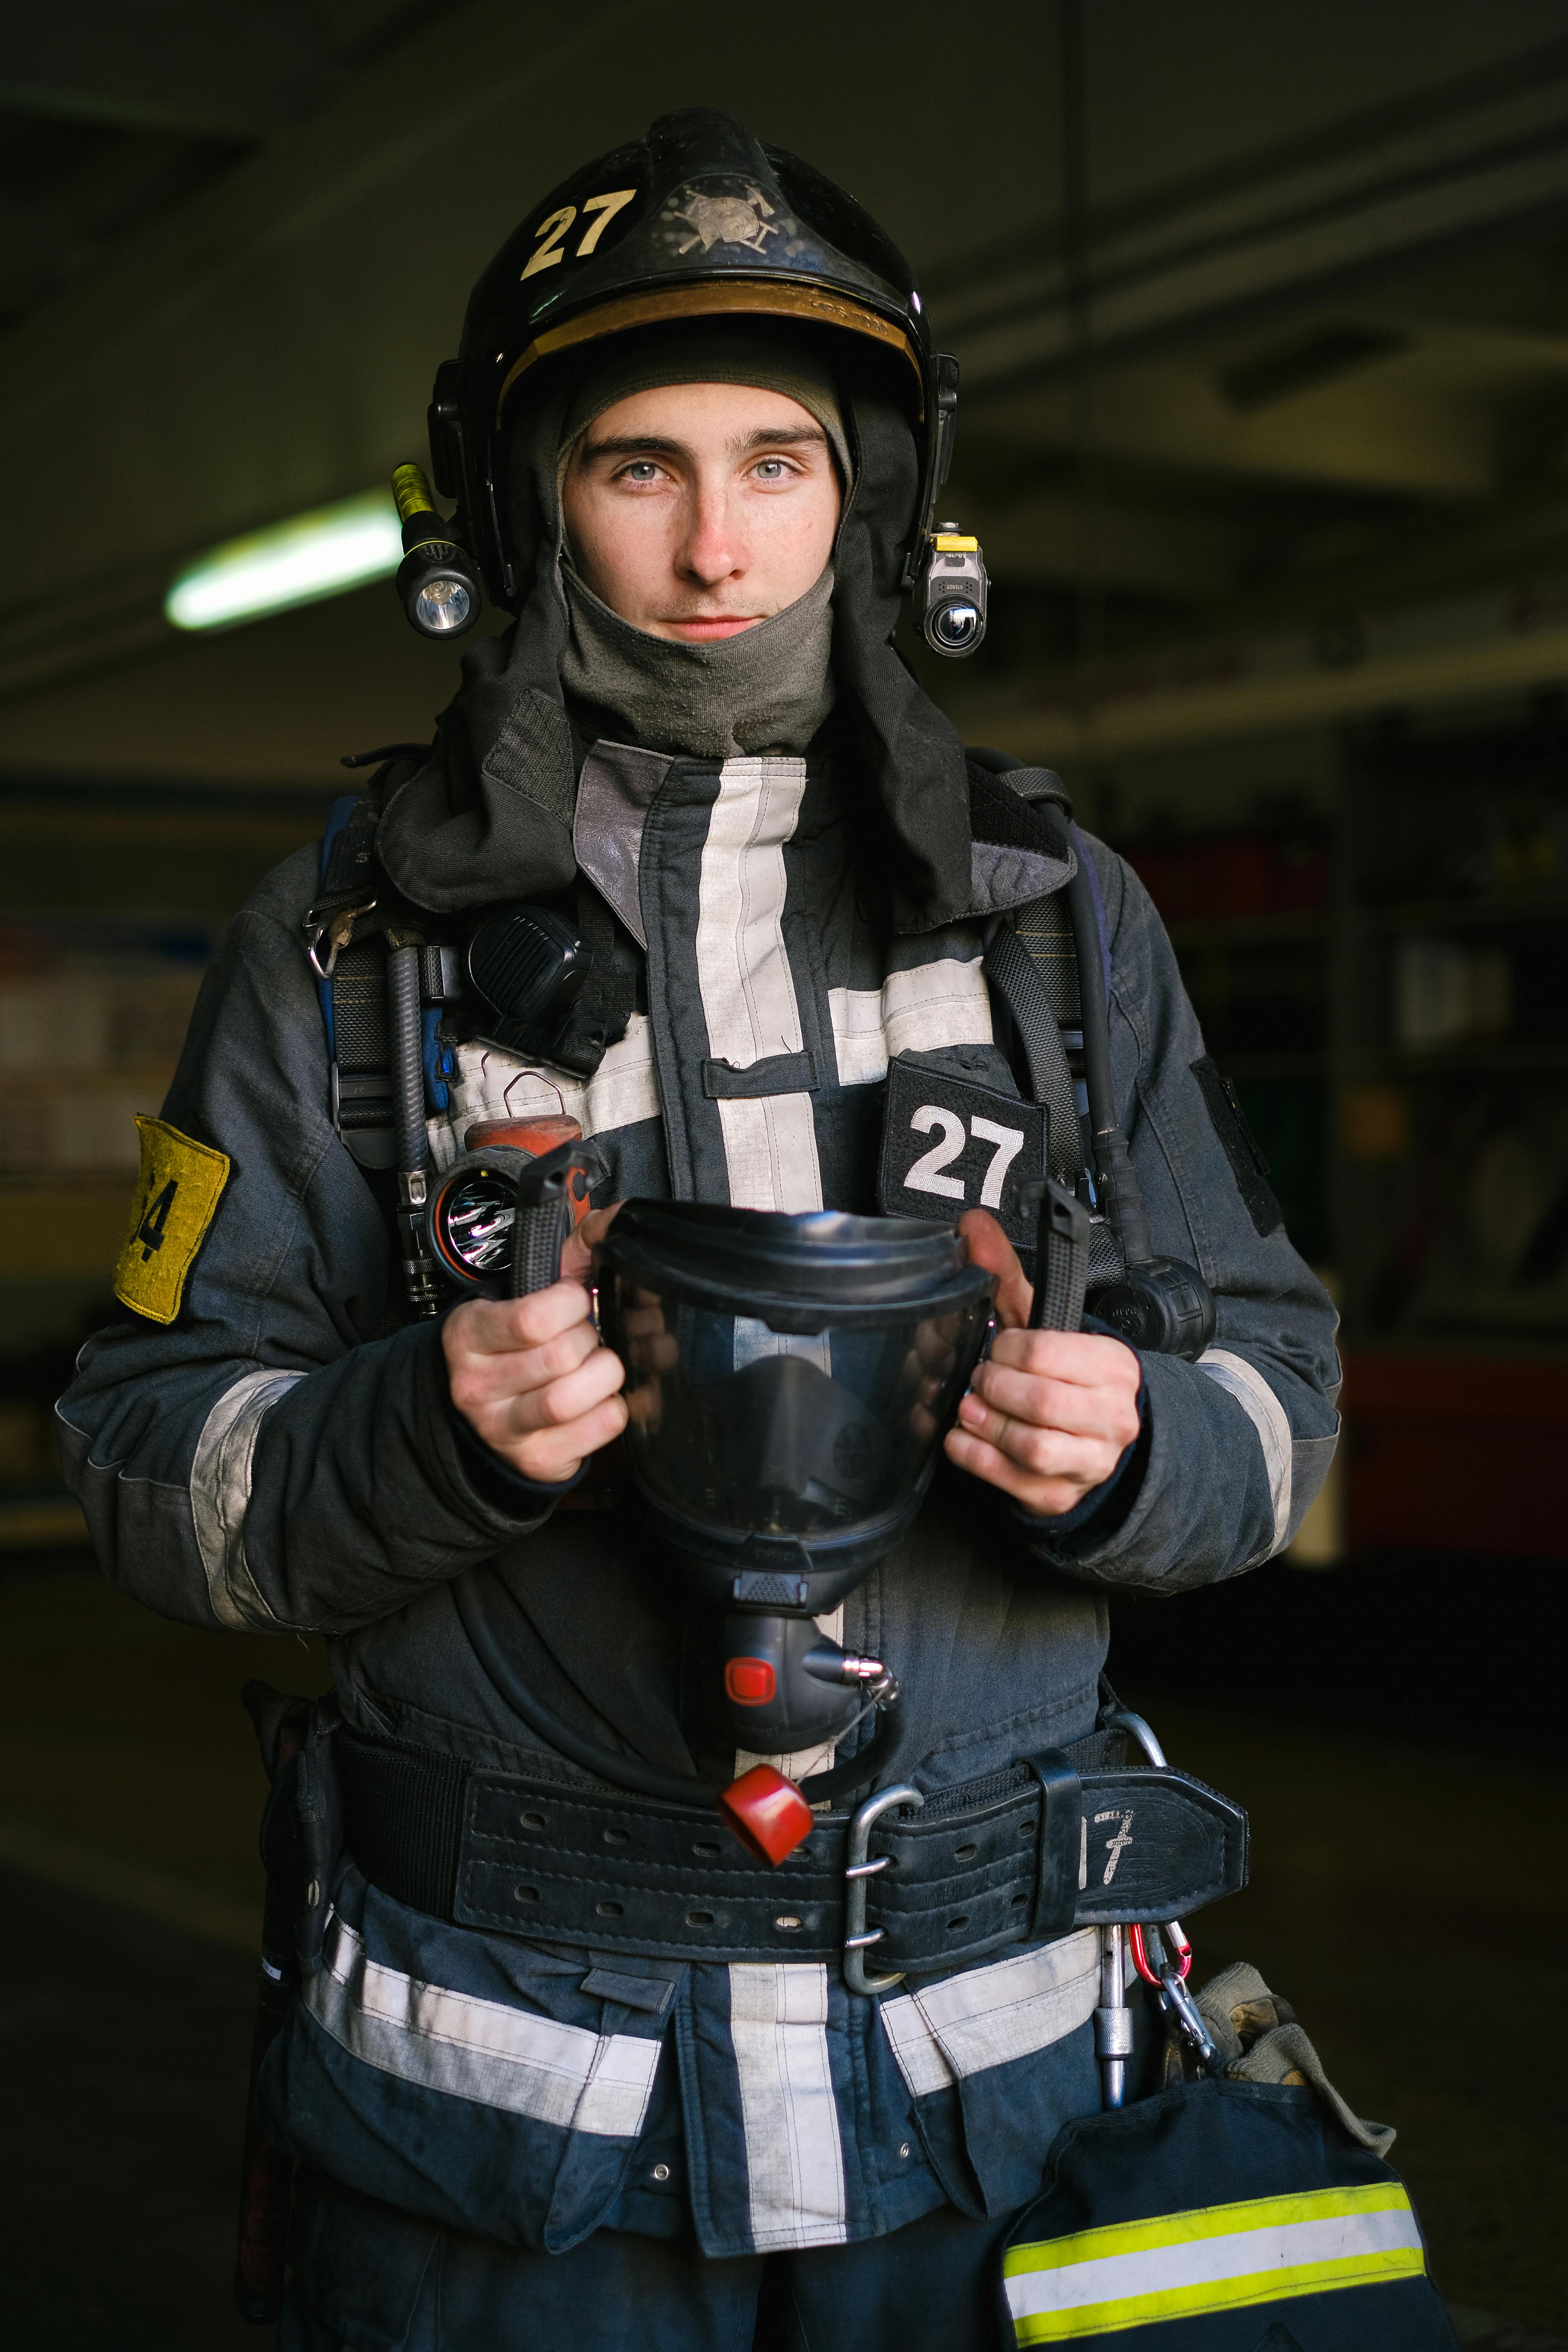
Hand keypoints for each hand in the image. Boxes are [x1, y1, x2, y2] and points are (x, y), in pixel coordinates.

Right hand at [443, 1203, 627, 1483]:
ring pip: (575, 1397)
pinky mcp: (538, 1460)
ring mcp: (505, 1428)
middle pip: (562, 1356)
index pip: (532, 1319)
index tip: (575, 1302)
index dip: (571, 1304)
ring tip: (595, 1367)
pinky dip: (614, 1408)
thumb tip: (610, 1222)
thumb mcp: (519, 1297)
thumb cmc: (507, 1347)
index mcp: (469, 1335)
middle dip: (589, 1339)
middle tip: (586, 1338)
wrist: (476, 1413)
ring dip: (603, 1375)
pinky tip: (600, 1398)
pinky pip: (600, 1428)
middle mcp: (478, 1386)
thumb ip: (567, 1258)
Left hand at [943, 1209, 1141, 1517]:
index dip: (1007, 1349)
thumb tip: (972, 1225)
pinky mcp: (1061, 1496)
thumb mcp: (1041, 1323)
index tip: (998, 1348)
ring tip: (970, 1407)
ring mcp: (1090, 1461)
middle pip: (1038, 1400)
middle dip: (994, 1385)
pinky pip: (1013, 1480)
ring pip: (1030, 1445)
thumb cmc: (1064, 1375)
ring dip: (986, 1423)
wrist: (1094, 1438)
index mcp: (1113, 1366)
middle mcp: (1111, 1416)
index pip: (1045, 1351)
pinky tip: (962, 1437)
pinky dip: (975, 1457)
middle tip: (982, 1377)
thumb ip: (1006, 1275)